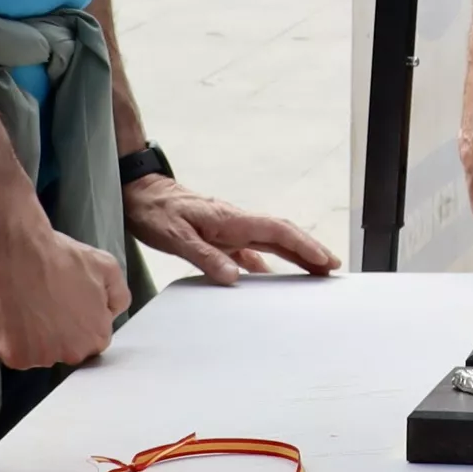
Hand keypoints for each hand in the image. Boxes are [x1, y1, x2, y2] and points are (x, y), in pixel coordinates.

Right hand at [0, 187, 127, 368]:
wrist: (16, 251)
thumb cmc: (59, 257)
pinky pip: (16, 353)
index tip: (67, 304)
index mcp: (96, 337)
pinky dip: (14, 339)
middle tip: (48, 302)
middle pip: (67, 349)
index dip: (80, 320)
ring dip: (35, 336)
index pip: (92, 340)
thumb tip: (110, 313)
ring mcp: (41, 359)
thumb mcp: (107, 267)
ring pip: (40, 353)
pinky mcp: (14, 357)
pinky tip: (15, 315)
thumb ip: (119, 296)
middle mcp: (72, 354)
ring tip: (30, 305)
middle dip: (59, 331)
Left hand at [126, 177, 340, 284]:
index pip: (277, 230)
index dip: (304, 245)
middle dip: (310, 250)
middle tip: (333, 268)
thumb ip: (205, 256)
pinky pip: (251, 250)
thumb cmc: (156, 211)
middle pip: (282, 235)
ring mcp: (229, 229)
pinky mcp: (220, 236)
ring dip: (294, 255)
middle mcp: (236, 222)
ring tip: (314, 273)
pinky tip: (270, 278)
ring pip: (270, 242)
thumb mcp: (175, 237)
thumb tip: (235, 277)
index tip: (325, 260)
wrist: (139, 193)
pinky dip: (267, 263)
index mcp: (230, 219)